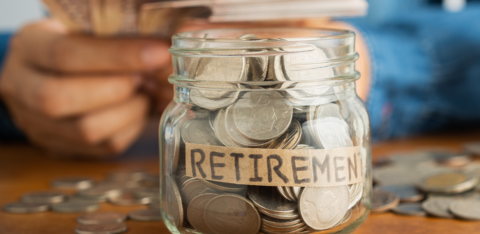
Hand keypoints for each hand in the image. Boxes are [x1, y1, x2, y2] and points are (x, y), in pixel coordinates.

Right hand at [0, 19, 170, 157]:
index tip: (158, 52)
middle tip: (144, 75)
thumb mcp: (88, 31)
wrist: (48, 72)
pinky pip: (105, 146)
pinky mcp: (64, 147)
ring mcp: (40, 124)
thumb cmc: (77, 46)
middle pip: (62, 98)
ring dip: (129, 109)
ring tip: (142, 91)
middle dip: (119, 87)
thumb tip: (183, 36)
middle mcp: (23, 89)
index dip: (117, 56)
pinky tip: (136, 107)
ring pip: (87, 129)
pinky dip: (132, 126)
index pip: (67, 54)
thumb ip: (123, 36)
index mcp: (29, 49)